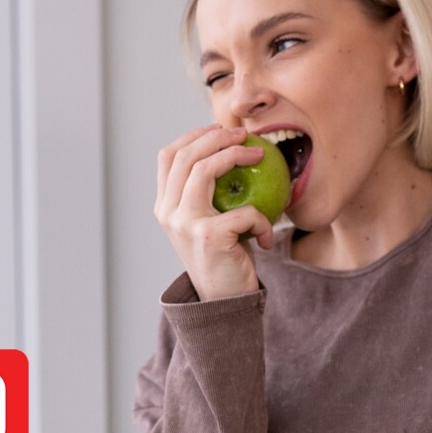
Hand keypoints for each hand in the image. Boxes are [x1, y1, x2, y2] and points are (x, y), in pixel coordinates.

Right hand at [155, 124, 275, 300]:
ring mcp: (185, 223)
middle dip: (217, 137)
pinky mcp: (209, 236)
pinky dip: (261, 219)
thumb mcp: (208, 223)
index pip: (168, 156)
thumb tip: (231, 153)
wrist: (223, 304)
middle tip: (244, 135)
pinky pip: (244, 211)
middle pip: (187, 156)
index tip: (218, 129)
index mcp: (164, 206)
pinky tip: (267, 236)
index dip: (192, 135)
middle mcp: (168, 212)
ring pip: (205, 170)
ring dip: (235, 155)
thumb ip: (208, 195)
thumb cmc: (223, 259)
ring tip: (259, 155)